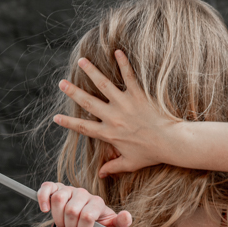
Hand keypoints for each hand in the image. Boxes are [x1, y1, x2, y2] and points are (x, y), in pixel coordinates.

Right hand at [37, 182, 132, 226]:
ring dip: (58, 220)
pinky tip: (45, 210)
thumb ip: (121, 223)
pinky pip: (47, 187)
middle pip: (71, 210)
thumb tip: (126, 216)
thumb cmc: (97, 226)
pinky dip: (43, 198)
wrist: (82, 224)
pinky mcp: (56, 188)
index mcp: (97, 202)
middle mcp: (84, 193)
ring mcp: (69, 190)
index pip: (87, 216)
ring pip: (58, 199)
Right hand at [53, 50, 181, 176]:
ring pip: (104, 84)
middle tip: (61, 83)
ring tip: (82, 60)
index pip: (84, 127)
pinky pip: (129, 76)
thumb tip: (101, 175)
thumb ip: (114, 167)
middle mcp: (113, 117)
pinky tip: (117, 51)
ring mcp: (125, 104)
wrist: (171, 143)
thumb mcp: (130, 163)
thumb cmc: (152, 154)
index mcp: (109, 134)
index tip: (56, 117)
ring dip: (92, 71)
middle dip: (73, 92)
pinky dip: (123, 63)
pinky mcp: (138, 95)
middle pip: (88, 102)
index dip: (69, 123)